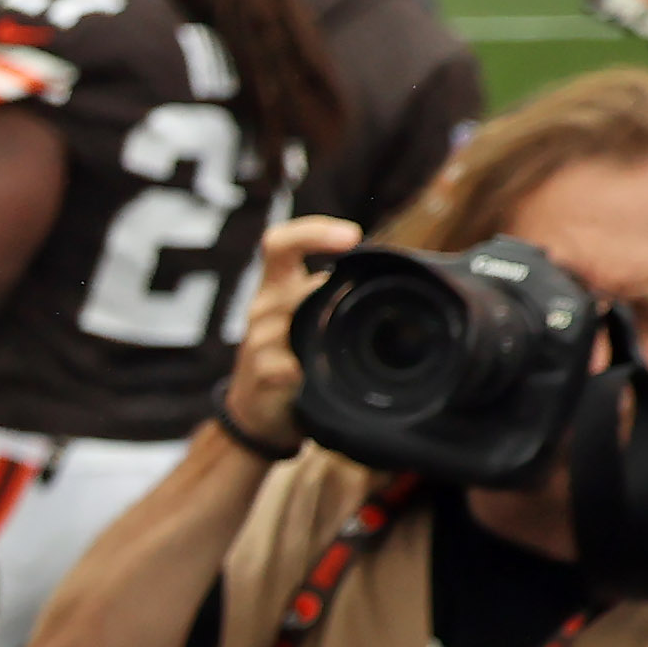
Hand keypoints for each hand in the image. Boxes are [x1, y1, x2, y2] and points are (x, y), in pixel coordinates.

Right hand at [218, 214, 361, 453]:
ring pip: (289, 323)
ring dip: (319, 329)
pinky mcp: (261, 375)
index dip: (313, 232)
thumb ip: (330, 293)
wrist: (255, 414)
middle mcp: (262, 309)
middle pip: (291, 287)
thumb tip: (392, 271)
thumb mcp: (303, 318)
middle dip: (324, 293)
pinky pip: (287, 365)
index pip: (280, 243)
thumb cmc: (288, 358)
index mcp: (274, 287)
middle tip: (359, 299)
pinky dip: (306, 369)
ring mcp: (257, 343)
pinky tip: (313, 378)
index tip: (352, 235)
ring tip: (336, 343)